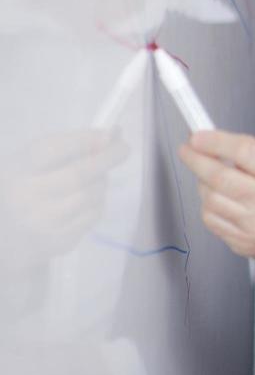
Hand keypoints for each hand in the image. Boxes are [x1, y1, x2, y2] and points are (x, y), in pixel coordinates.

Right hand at [1, 129, 127, 271]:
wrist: (9, 237)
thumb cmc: (25, 189)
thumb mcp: (31, 165)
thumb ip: (65, 149)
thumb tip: (111, 134)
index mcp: (15, 171)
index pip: (50, 151)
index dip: (83, 140)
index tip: (108, 133)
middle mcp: (25, 197)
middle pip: (77, 174)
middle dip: (107, 158)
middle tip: (123, 148)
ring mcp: (42, 222)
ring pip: (90, 195)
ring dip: (102, 182)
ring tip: (97, 178)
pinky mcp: (59, 241)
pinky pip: (93, 215)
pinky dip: (98, 202)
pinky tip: (89, 200)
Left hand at [177, 130, 254, 280]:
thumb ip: (248, 155)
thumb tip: (210, 143)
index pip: (245, 151)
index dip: (215, 141)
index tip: (198, 136)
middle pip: (219, 176)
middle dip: (196, 160)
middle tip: (188, 151)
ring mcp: (253, 224)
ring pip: (209, 198)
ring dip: (203, 185)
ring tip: (213, 180)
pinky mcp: (241, 241)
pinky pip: (210, 219)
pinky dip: (209, 206)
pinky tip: (220, 202)